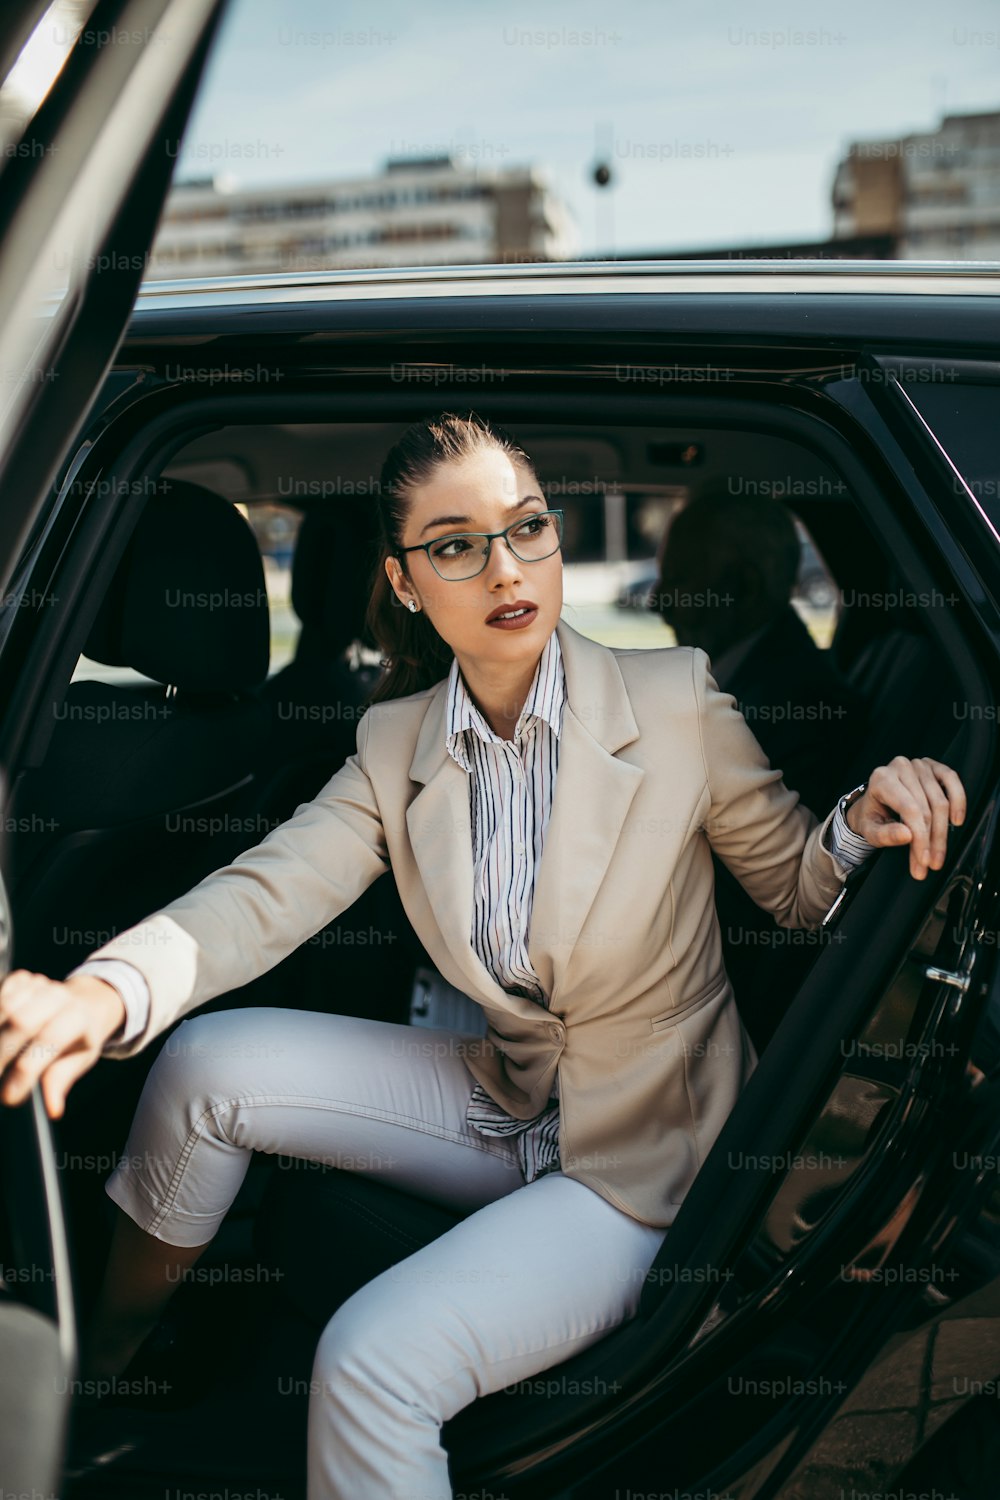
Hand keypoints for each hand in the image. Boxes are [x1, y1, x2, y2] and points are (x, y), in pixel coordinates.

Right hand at [0, 971, 125, 1118]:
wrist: (84, 1002)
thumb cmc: (80, 1036)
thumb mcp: (79, 1059)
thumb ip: (61, 1080)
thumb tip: (52, 1109)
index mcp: (78, 1017)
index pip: (48, 1041)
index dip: (25, 1071)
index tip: (9, 1097)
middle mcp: (59, 996)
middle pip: (20, 1021)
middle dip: (1, 1054)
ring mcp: (39, 984)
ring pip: (5, 1007)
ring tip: (3, 1059)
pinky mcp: (20, 979)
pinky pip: (0, 994)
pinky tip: (2, 1029)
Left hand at [845, 756, 966, 880]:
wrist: (873, 804)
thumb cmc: (872, 817)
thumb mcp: (870, 830)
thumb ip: (884, 835)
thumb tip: (907, 835)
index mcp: (882, 779)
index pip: (909, 810)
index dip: (920, 838)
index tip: (924, 860)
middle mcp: (900, 767)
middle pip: (927, 809)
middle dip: (931, 841)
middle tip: (932, 864)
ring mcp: (918, 765)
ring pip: (940, 801)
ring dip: (942, 832)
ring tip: (939, 854)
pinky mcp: (933, 766)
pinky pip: (952, 780)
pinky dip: (958, 801)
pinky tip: (956, 821)